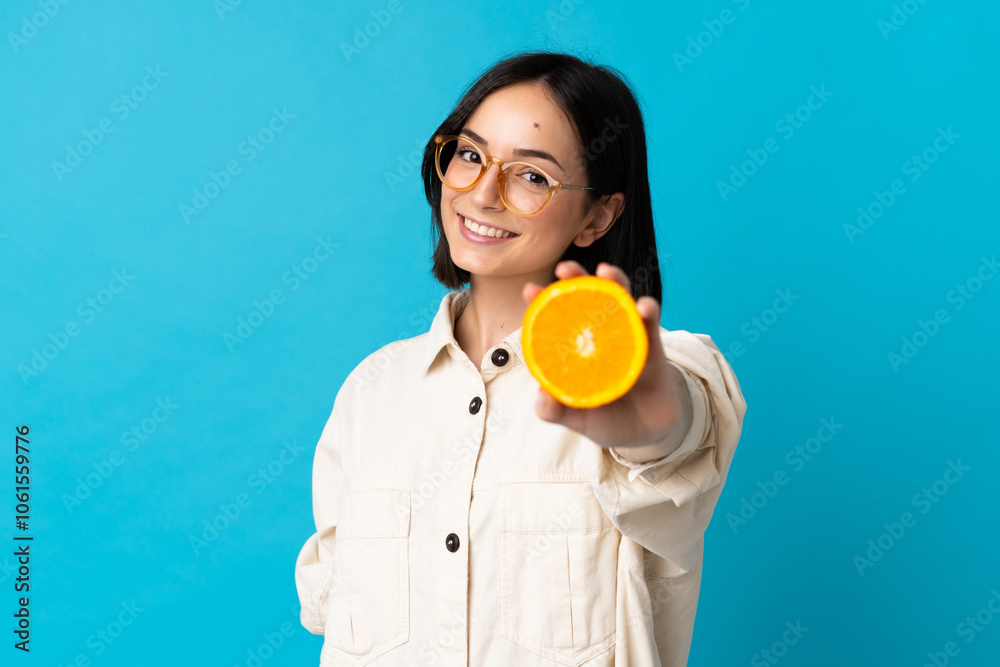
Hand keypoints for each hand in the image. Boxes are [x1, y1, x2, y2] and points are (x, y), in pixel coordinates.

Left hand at [521, 260, 692, 462]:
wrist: (647, 433)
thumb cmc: (606, 420)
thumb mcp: (578, 419)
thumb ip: (556, 411)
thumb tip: (542, 397)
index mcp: (576, 350)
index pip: (556, 319)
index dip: (542, 302)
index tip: (529, 289)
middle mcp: (599, 336)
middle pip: (587, 298)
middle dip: (576, 278)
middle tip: (564, 268)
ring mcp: (626, 336)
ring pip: (620, 300)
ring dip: (614, 282)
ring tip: (606, 271)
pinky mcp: (652, 344)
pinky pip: (651, 322)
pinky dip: (648, 310)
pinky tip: (643, 306)